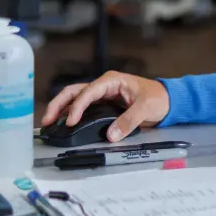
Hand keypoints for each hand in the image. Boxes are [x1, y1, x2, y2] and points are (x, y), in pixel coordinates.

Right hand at [40, 71, 169, 141]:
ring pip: (75, 98)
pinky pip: (83, 107)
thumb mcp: (145, 108)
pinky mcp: (102, 104)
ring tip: (49, 123)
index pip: (88, 92)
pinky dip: (70, 114)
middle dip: (59, 104)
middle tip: (47, 120)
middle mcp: (103, 85)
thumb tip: (111, 135)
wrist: (168, 100)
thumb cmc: (158, 98)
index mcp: (112, 80)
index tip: (70, 121)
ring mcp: (101, 94)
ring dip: (61, 109)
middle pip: (74, 92)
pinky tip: (63, 124)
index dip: (77, 106)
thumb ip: (128, 121)